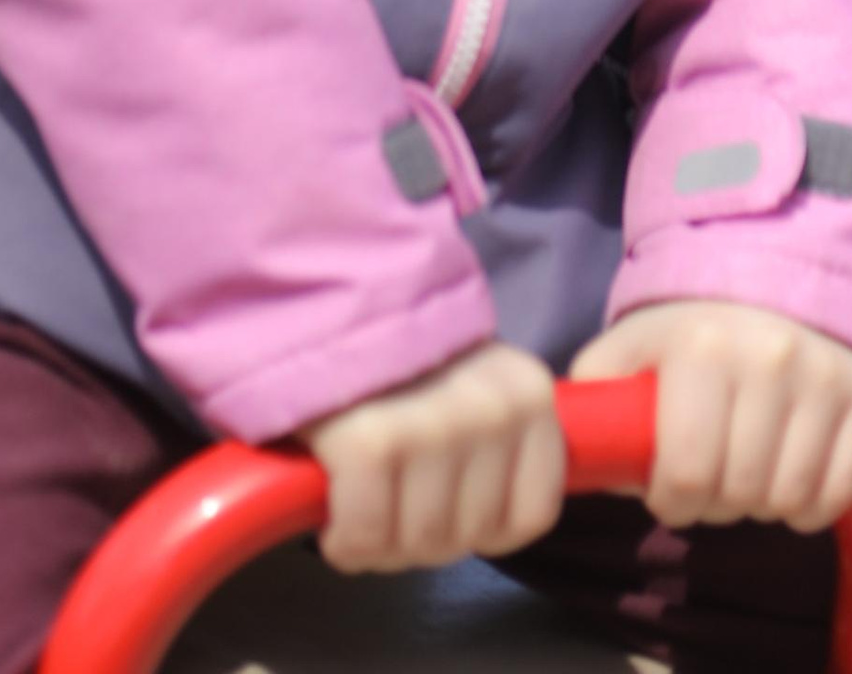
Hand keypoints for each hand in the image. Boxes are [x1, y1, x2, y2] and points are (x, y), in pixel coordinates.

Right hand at [300, 342, 565, 573]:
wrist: (319, 305)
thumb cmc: (400, 361)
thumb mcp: (475, 384)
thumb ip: (497, 444)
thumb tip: (492, 523)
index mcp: (528, 395)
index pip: (532, 515)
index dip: (482, 531)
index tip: (446, 512)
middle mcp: (492, 410)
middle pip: (469, 535)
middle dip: (423, 541)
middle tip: (391, 509)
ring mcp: (433, 427)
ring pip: (420, 543)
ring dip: (383, 546)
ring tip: (363, 512)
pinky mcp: (371, 443)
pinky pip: (367, 535)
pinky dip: (346, 542)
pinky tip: (335, 520)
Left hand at [570, 301, 851, 534]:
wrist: (779, 268)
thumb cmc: (694, 325)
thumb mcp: (636, 342)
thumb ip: (600, 391)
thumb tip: (579, 451)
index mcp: (701, 347)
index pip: (686, 475)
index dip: (672, 501)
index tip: (670, 490)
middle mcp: (768, 359)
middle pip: (739, 494)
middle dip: (716, 503)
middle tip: (711, 480)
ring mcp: (824, 377)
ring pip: (789, 498)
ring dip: (762, 503)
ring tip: (747, 471)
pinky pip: (839, 493)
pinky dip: (811, 504)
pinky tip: (789, 475)